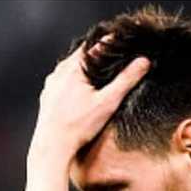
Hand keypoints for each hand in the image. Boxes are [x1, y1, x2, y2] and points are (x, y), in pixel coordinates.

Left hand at [29, 43, 149, 163]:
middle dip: (97, 56)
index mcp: (73, 68)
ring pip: (70, 68)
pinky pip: (62, 81)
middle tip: (114, 57)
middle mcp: (59, 73)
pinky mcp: (47, 96)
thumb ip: (126, 80)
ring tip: (101, 73)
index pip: (94, 45)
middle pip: (81, 55)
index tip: (122, 43)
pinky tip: (83, 91)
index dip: (110, 43)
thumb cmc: (77, 126)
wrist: (52, 147)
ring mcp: (51, 84)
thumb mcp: (107, 102)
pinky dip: (74, 81)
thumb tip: (143, 62)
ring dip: (85, 68)